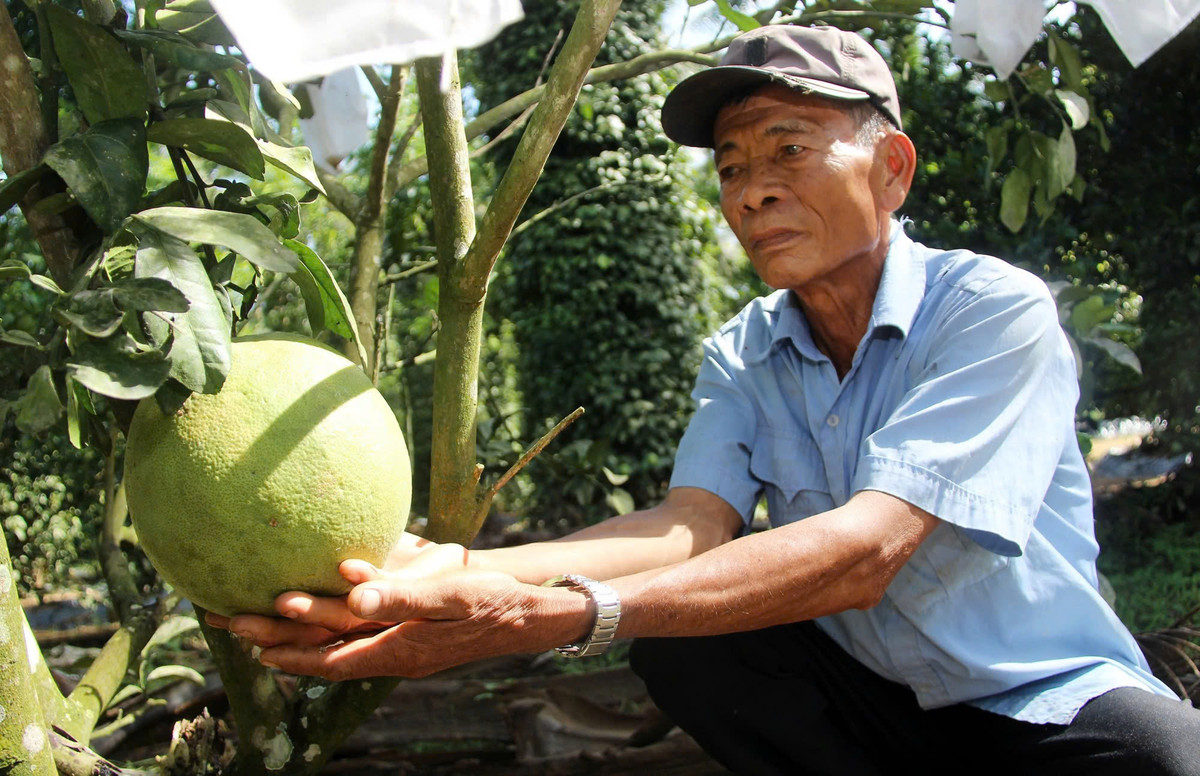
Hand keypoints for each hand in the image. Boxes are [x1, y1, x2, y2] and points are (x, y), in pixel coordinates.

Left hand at [204, 535, 473, 651]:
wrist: (529, 614)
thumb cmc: (492, 601)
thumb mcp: (449, 596)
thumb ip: (402, 597)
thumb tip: (353, 597)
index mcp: (398, 649)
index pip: (333, 657)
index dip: (293, 654)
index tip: (254, 645)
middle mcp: (394, 654)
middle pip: (327, 653)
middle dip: (282, 644)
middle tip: (236, 628)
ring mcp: (403, 648)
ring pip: (340, 646)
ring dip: (300, 639)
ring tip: (262, 627)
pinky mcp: (412, 636)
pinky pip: (359, 639)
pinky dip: (330, 632)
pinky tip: (320, 620)